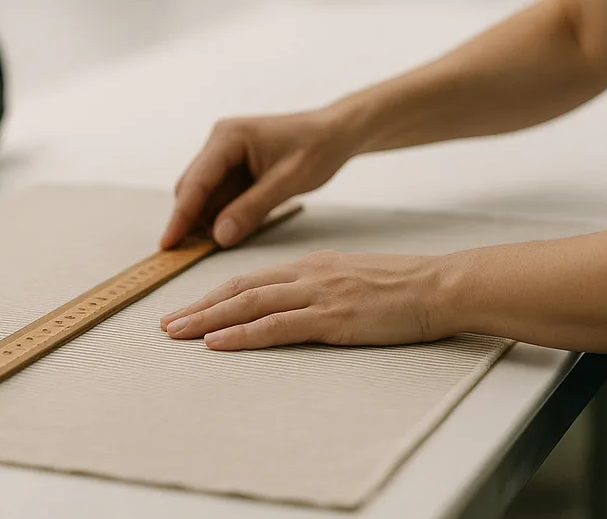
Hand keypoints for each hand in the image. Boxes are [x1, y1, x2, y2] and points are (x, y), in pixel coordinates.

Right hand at [160, 108, 354, 250]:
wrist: (337, 133)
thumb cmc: (316, 148)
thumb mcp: (287, 182)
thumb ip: (251, 209)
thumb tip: (218, 237)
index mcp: (228, 138)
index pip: (196, 182)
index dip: (180, 216)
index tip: (168, 243)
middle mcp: (219, 143)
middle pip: (192, 188)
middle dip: (190, 220)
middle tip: (187, 255)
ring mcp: (225, 155)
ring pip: (205, 195)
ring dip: (208, 220)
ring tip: (216, 245)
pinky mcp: (235, 168)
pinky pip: (221, 196)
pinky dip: (223, 215)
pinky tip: (232, 231)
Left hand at [160, 251, 447, 349]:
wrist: (440, 285)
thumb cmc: (405, 287)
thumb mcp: (354, 277)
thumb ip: (323, 286)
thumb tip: (298, 302)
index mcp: (312, 264)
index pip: (252, 278)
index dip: (216, 294)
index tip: (188, 307)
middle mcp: (308, 274)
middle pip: (240, 288)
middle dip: (199, 307)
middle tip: (166, 323)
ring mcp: (318, 294)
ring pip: (249, 304)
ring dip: (208, 320)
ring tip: (178, 333)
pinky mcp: (332, 317)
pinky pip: (277, 326)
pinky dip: (242, 333)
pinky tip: (219, 341)